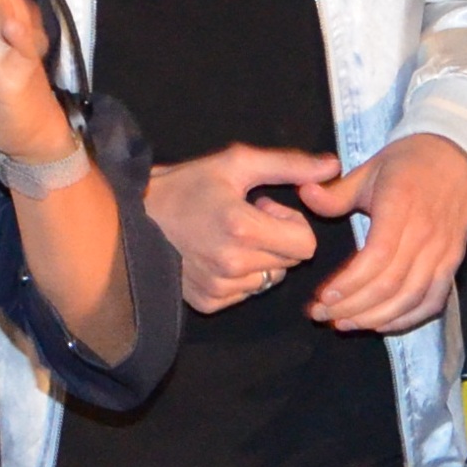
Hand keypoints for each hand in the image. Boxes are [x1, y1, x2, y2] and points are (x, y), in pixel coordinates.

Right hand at [146, 144, 331, 315]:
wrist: (134, 217)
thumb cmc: (186, 185)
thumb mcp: (236, 164)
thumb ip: (289, 166)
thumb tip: (332, 166)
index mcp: (243, 228)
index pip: (306, 246)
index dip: (292, 224)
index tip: (264, 208)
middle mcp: (234, 264)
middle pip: (290, 263)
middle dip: (277, 240)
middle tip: (244, 219)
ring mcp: (220, 288)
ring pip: (270, 279)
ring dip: (260, 259)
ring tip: (228, 237)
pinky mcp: (209, 302)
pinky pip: (247, 292)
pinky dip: (240, 276)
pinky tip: (216, 255)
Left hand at [302, 133, 466, 334]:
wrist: (457, 158)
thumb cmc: (407, 165)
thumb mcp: (369, 170)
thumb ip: (335, 192)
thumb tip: (304, 195)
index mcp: (400, 206)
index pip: (377, 256)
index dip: (350, 283)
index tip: (323, 296)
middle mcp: (425, 233)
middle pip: (390, 284)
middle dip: (352, 307)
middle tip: (322, 315)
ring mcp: (443, 250)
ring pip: (410, 298)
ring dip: (374, 318)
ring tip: (343, 323)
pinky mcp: (453, 262)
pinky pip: (433, 301)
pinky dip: (407, 319)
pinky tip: (380, 324)